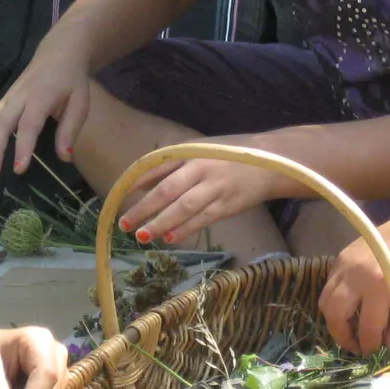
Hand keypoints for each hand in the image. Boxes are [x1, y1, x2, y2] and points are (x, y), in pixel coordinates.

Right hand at [0, 44, 92, 176]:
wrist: (57, 53)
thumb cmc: (70, 81)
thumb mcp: (80, 103)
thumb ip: (70, 130)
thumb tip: (65, 158)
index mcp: (40, 98)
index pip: (29, 125)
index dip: (23, 147)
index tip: (19, 169)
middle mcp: (18, 98)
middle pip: (1, 124)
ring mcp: (7, 99)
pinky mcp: (1, 102)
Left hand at [116, 149, 294, 244]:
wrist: (271, 161)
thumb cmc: (229, 155)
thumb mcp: (200, 150)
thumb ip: (172, 165)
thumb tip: (141, 184)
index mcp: (192, 152)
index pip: (158, 166)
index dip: (137, 182)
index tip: (119, 196)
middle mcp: (202, 168)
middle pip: (167, 190)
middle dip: (144, 209)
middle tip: (125, 224)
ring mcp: (216, 187)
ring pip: (183, 208)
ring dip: (161, 224)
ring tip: (143, 236)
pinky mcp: (228, 205)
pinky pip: (202, 219)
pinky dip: (185, 229)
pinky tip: (170, 238)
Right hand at [318, 212, 389, 355]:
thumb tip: (388, 347)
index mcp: (379, 287)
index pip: (367, 328)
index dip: (371, 345)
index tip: (376, 352)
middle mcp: (354, 275)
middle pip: (335, 316)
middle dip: (343, 336)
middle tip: (357, 345)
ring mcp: (344, 263)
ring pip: (325, 300)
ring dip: (335, 319)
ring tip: (352, 327)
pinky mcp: (342, 255)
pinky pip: (329, 284)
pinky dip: (336, 299)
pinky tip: (353, 304)